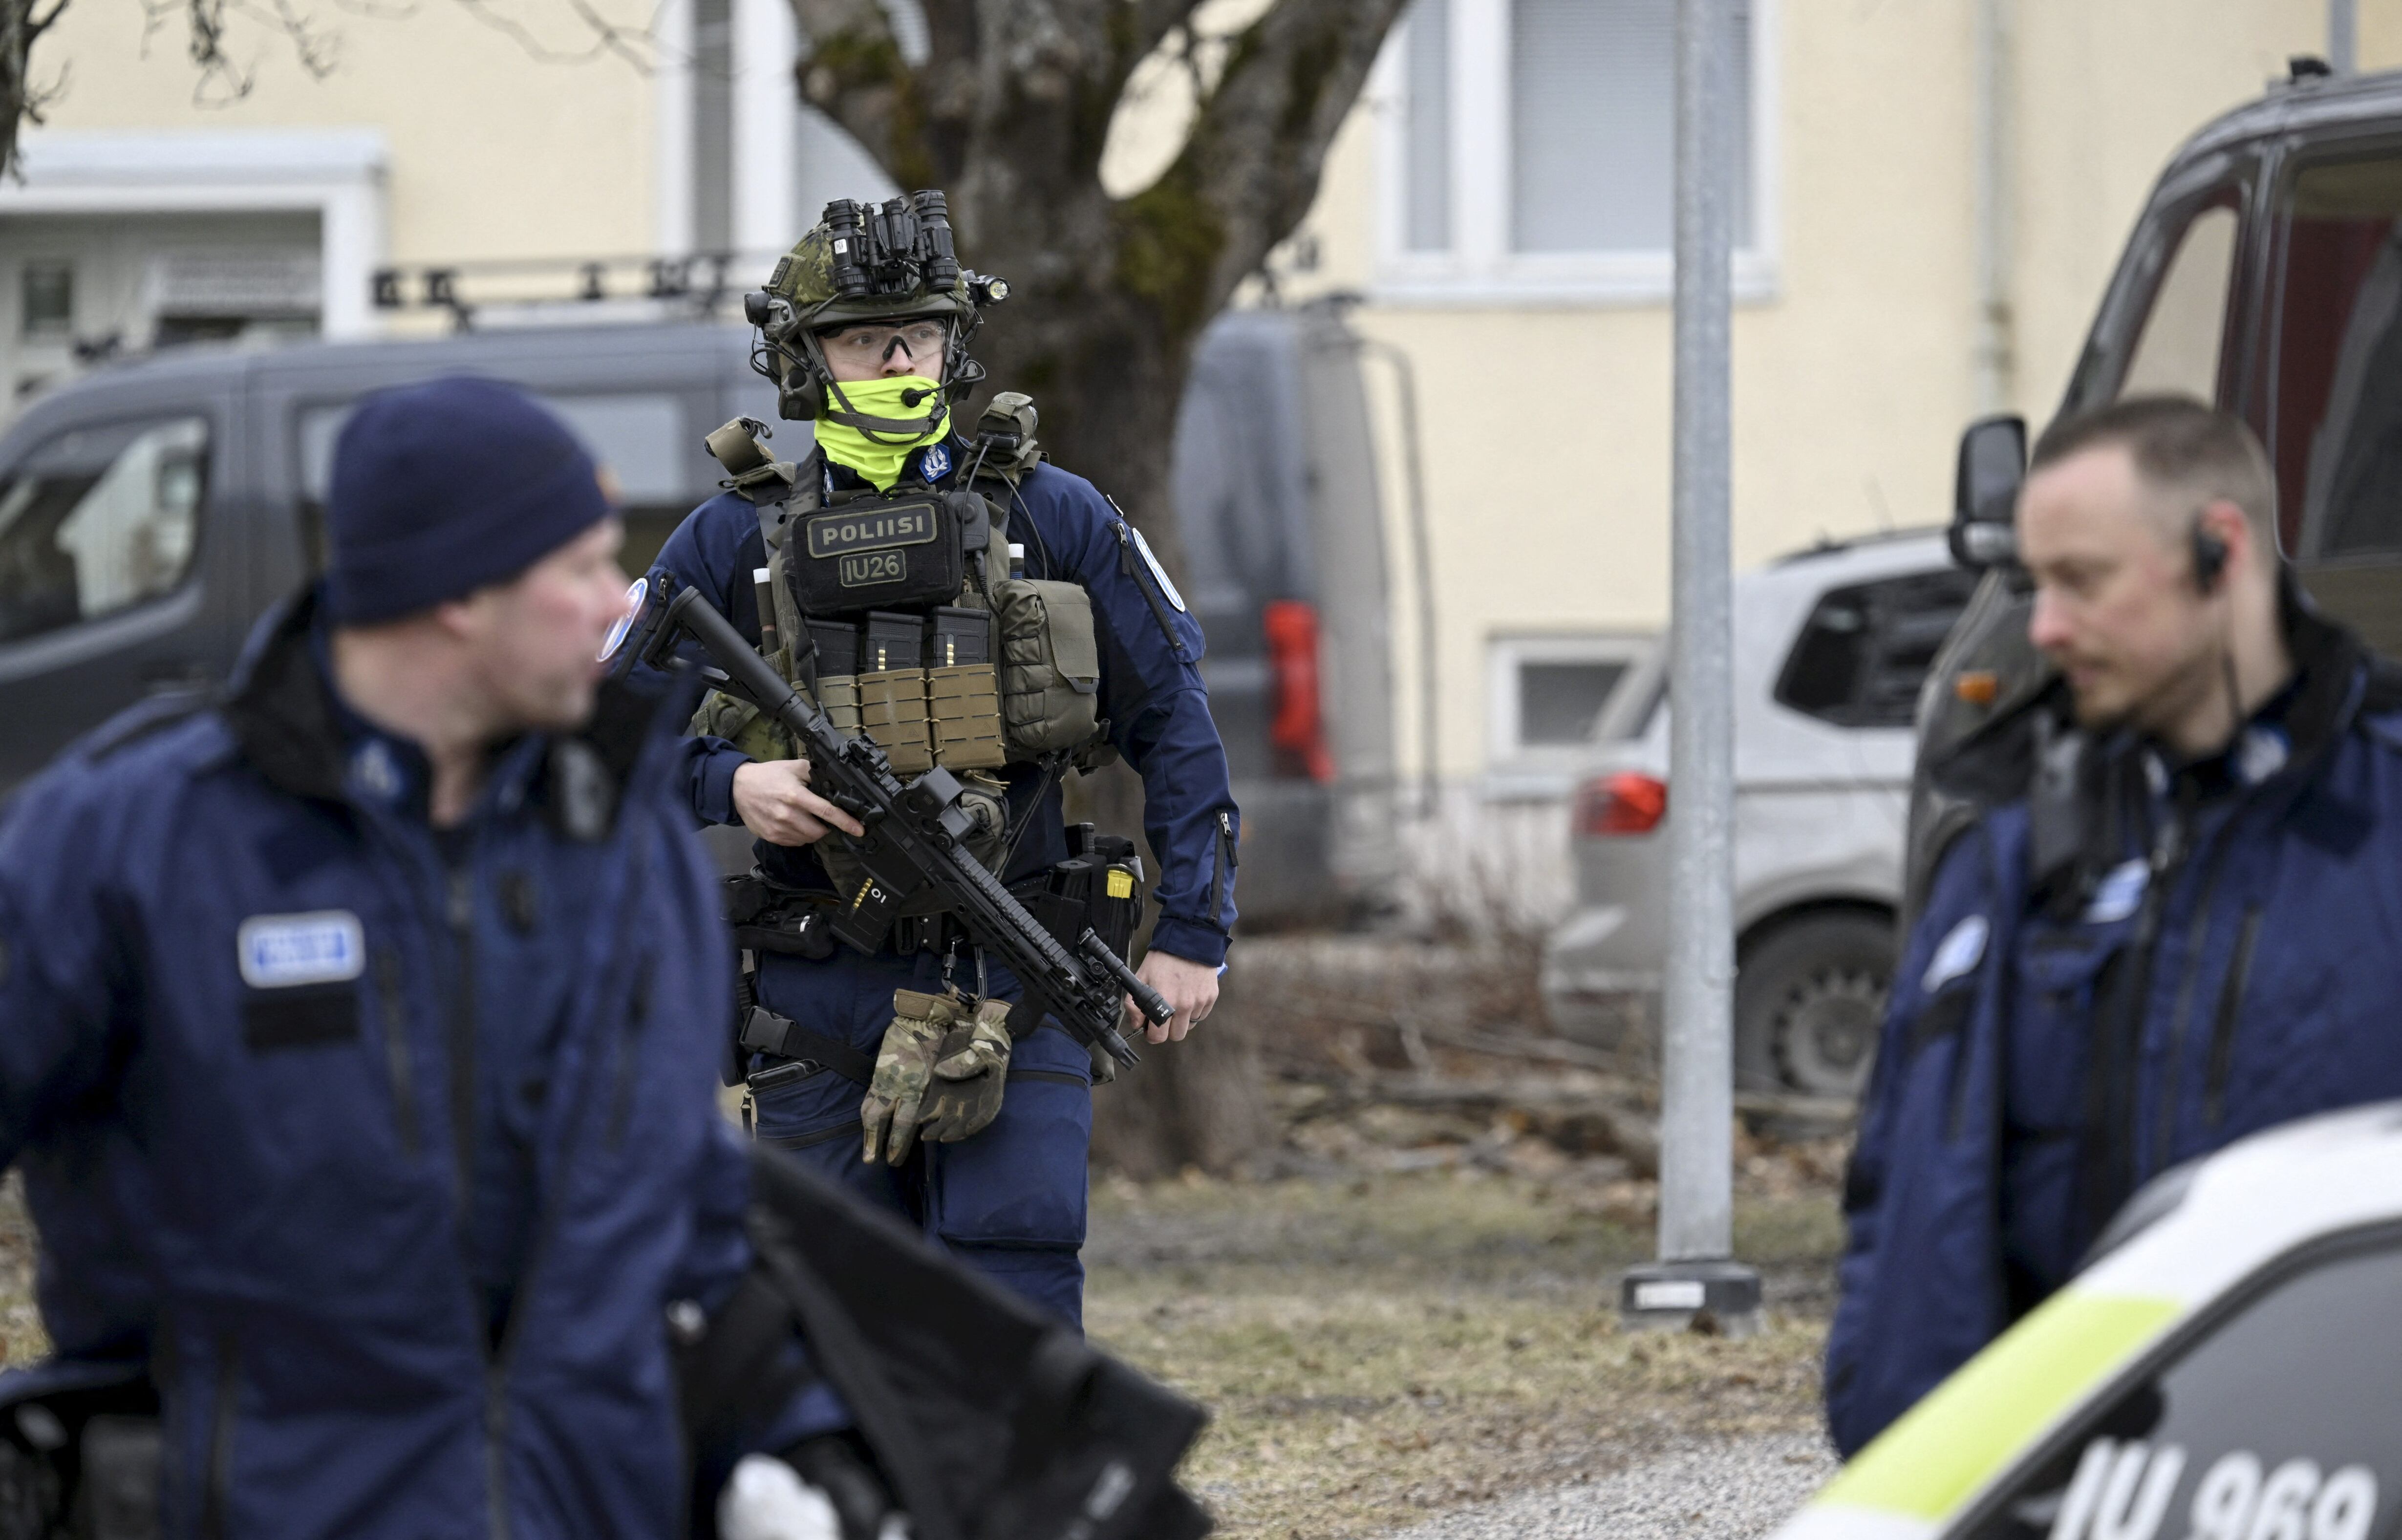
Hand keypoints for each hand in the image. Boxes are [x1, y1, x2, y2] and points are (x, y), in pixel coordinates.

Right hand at [731, 759, 863, 847]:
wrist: (738, 788)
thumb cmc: (768, 776)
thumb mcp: (793, 767)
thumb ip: (815, 773)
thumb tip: (835, 782)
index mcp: (795, 795)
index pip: (827, 811)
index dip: (846, 822)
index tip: (859, 830)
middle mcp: (787, 815)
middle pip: (819, 831)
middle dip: (827, 827)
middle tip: (823, 817)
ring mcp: (778, 828)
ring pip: (808, 839)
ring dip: (813, 831)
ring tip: (807, 818)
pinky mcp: (772, 837)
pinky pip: (795, 842)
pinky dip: (800, 836)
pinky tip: (794, 823)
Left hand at [1126, 950, 1218, 1044]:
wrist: (1189, 940)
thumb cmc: (1163, 958)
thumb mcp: (1141, 977)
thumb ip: (1134, 1003)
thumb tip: (1137, 1023)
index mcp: (1164, 1002)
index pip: (1158, 1037)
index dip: (1152, 1035)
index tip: (1151, 1028)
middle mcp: (1184, 1006)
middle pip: (1176, 1036)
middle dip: (1167, 1029)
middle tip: (1163, 1016)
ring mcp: (1199, 1002)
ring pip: (1189, 1026)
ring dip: (1181, 1020)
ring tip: (1177, 1003)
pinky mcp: (1210, 997)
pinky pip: (1201, 1015)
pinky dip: (1194, 1011)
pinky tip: (1188, 997)